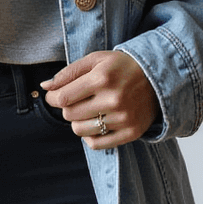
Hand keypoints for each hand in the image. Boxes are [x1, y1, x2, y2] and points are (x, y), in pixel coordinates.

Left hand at [42, 50, 159, 147]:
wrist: (158, 78)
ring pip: (79, 130)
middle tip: (77, 101)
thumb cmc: (122, 67)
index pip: (62, 98)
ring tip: (89, 111)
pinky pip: (95, 143)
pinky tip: (97, 123)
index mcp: (102, 78)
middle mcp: (113, 99)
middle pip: (69, 115)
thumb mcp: (96, 60)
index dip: (52, 98)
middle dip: (67, 108)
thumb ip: (68, 72)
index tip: (55, 96)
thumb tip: (45, 86)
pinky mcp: (130, 132)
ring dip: (78, 121)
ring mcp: (123, 118)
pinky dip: (90, 136)